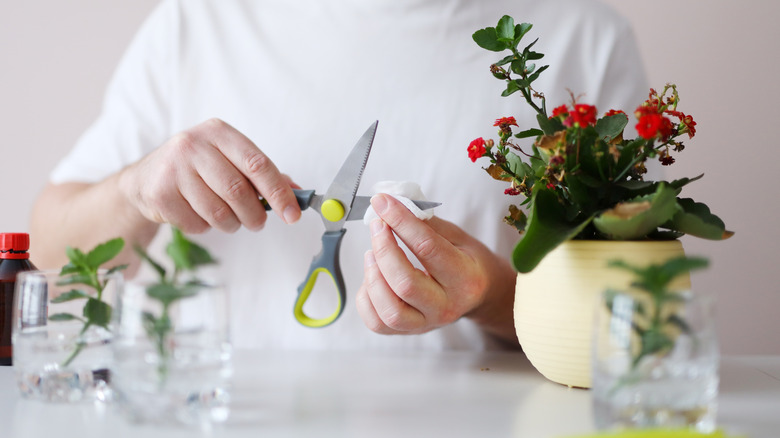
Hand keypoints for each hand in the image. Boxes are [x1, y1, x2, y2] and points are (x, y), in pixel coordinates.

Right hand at [117, 118, 300, 232]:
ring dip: (231, 224)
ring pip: (218, 212)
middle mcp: (193, 144)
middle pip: (238, 191)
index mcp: (218, 132)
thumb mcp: (229, 160)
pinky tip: (199, 215)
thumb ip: (262, 174)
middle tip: (257, 222)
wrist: (146, 178)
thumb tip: (298, 192)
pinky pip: (197, 224)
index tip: (293, 214)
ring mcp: (173, 168)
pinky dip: (206, 227)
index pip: (257, 163)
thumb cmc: (198, 169)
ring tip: (229, 220)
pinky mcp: (160, 194)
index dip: (279, 192)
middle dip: (255, 215)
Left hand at [356, 194, 517, 341]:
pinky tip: (373, 278)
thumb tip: (394, 203)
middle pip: (405, 283)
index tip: (383, 202)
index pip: (427, 248)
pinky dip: (366, 299)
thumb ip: (427, 223)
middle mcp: (447, 306)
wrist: (481, 295)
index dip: (401, 221)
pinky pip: (377, 323)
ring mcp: (427, 323)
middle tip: (377, 225)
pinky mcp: (409, 331)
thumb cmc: (468, 262)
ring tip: (372, 254)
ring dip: (373, 277)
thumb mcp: (458, 237)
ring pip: (390, 311)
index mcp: (465, 278)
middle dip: (384, 249)